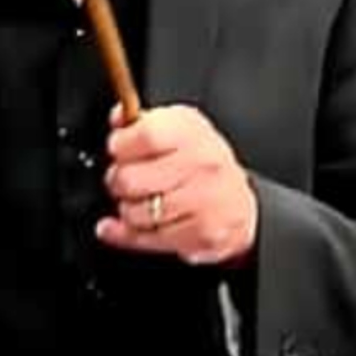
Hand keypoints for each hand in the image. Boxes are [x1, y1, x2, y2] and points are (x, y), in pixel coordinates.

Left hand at [96, 103, 256, 264]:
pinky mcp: (201, 234)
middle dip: (117, 182)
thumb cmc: (202, 163)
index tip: (118, 149)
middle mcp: (202, 164)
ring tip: (142, 201)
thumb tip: (117, 117)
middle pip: (130, 179)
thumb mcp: (178, 129)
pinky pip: (146, 239)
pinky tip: (135, 225)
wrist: (238, 204)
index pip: (146, 135)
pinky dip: (132, 234)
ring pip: (134, 213)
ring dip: (129, 210)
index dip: (121, 144)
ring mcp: (204, 201)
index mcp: (193, 132)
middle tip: (126, 180)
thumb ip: (143, 121)